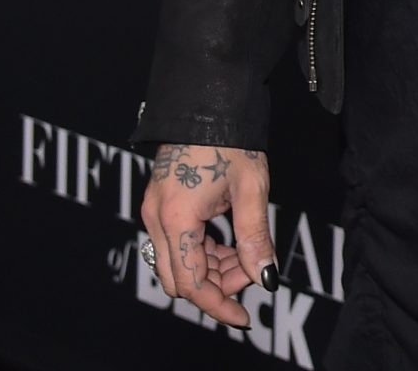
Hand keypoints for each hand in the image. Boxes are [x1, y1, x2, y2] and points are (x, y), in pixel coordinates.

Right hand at [142, 143, 274, 325]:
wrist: (206, 100)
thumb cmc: (231, 139)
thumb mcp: (251, 190)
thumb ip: (255, 237)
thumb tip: (264, 276)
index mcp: (176, 217)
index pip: (191, 283)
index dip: (218, 305)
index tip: (244, 317)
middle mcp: (156, 218)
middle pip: (179, 278)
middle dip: (215, 285)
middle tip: (251, 270)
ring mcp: (153, 210)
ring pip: (175, 263)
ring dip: (209, 268)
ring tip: (244, 252)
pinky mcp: (158, 204)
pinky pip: (174, 243)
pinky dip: (200, 251)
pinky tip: (227, 241)